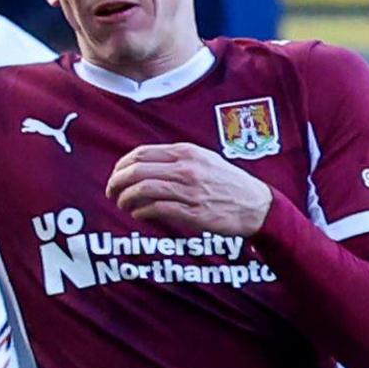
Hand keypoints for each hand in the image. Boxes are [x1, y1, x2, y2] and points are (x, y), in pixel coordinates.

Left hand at [110, 144, 274, 238]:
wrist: (257, 205)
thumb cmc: (229, 183)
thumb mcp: (204, 159)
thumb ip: (176, 158)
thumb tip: (143, 165)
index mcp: (186, 152)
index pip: (140, 154)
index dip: (121, 166)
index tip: (116, 175)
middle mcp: (186, 169)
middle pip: (137, 172)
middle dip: (117, 183)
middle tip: (111, 192)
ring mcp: (190, 191)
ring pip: (143, 190)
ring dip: (126, 199)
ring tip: (123, 205)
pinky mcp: (193, 212)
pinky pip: (157, 210)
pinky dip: (141, 212)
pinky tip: (139, 214)